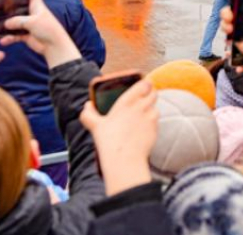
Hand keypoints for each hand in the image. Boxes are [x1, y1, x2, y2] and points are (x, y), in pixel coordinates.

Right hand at [0, 0, 80, 67]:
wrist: (54, 46)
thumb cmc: (49, 29)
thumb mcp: (32, 21)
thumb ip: (18, 21)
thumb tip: (5, 23)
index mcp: (36, 4)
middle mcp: (30, 12)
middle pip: (16, 6)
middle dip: (6, 6)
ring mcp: (27, 24)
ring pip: (12, 22)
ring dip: (4, 25)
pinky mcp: (25, 34)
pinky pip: (13, 35)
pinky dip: (8, 38)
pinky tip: (3, 40)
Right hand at [80, 80, 157, 195]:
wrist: (124, 159)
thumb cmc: (109, 141)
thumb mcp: (95, 126)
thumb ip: (89, 114)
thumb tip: (87, 106)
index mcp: (128, 101)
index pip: (144, 83)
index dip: (145, 82)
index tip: (142, 84)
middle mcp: (141, 106)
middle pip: (153, 92)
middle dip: (150, 93)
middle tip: (144, 97)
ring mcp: (150, 118)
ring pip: (156, 107)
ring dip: (151, 108)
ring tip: (143, 114)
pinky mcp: (155, 130)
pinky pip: (156, 122)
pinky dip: (152, 123)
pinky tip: (143, 128)